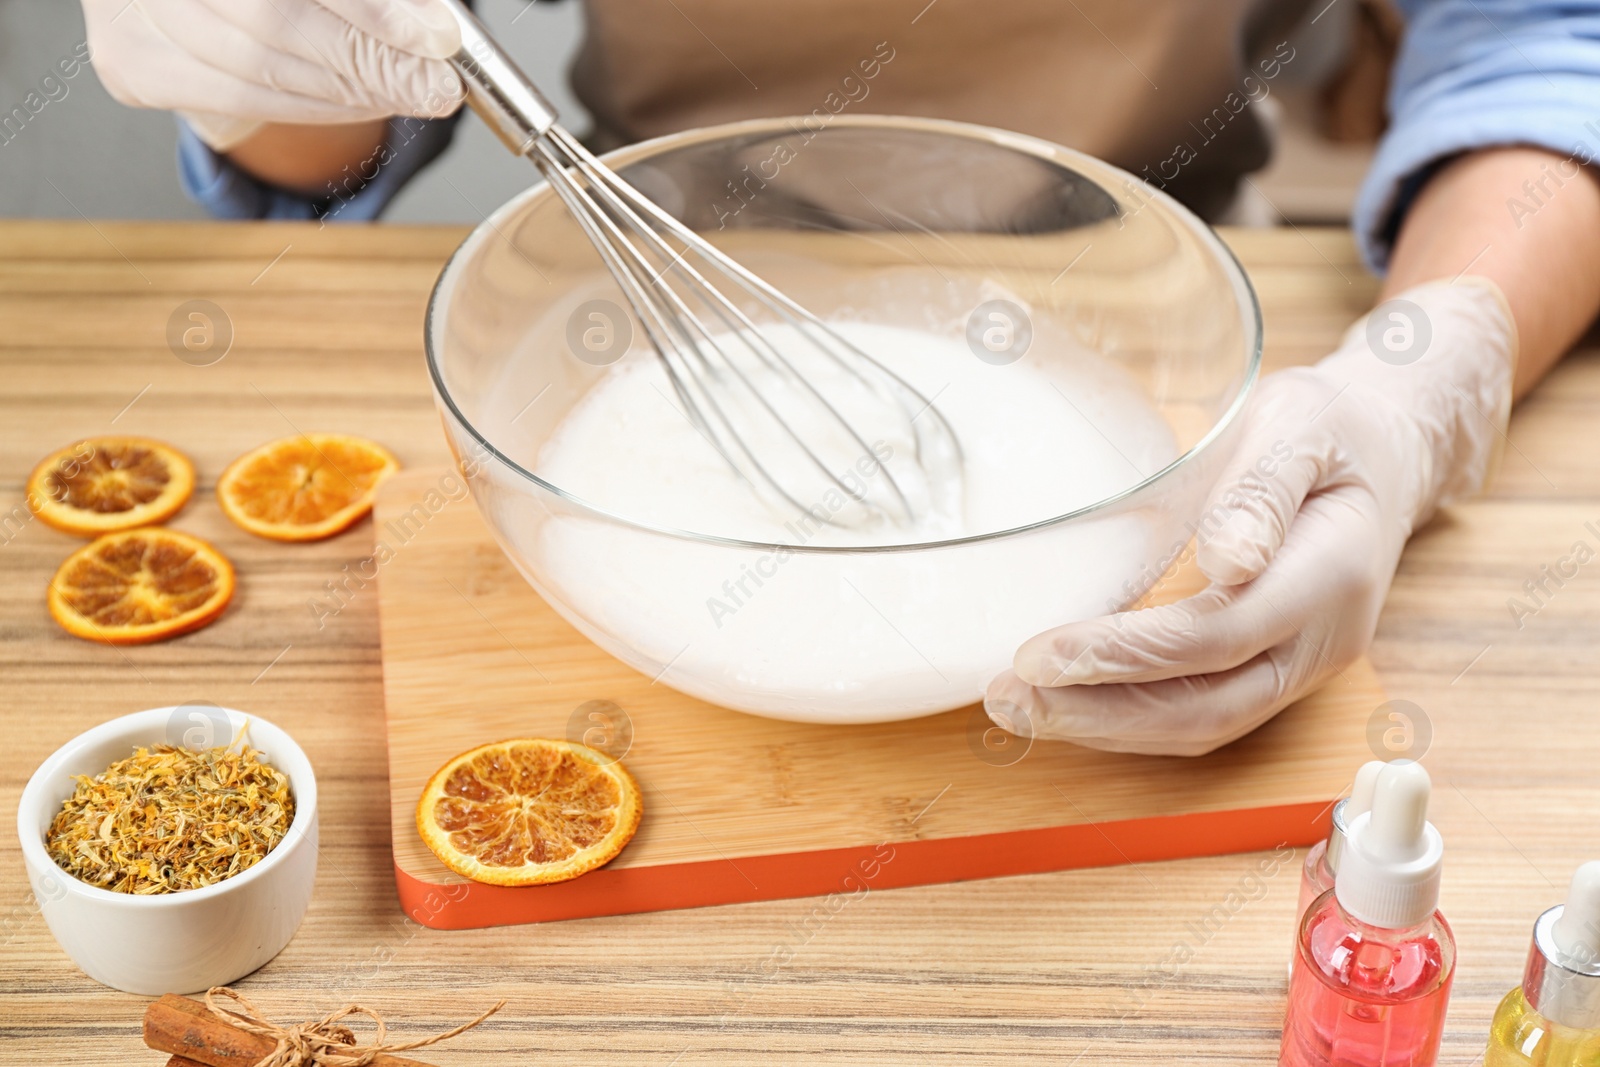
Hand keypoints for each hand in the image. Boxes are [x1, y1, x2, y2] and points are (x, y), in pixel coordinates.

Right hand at [82, 0, 465, 149]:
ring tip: (411, 94)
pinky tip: (361, 104)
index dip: (372, 9)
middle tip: (437, 85)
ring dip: (351, 92)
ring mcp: (137, 13)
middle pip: (275, 23)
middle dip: (370, 61)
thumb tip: (434, 30)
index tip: (438, 38)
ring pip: (260, 71)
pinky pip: (239, 103)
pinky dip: (313, 108)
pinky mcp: (135, 65)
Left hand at [985, 279, 1515, 755]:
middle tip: (1005, 697)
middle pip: (1203, 709)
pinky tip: (1065, 703)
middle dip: (1096, 714)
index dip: (1125, 656)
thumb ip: (1262, 491)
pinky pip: (1199, 715)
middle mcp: (1321, 642)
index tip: (1040, 653)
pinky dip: (1127, 720)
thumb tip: (1227, 557)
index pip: (1215, 639)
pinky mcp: (1270, 674)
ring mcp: (1299, 668)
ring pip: (1199, 727)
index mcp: (1329, 577)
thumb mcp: (1298, 426)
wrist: (1378, 455)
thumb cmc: (1328, 430)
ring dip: (1102, 728)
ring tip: (1017, 707)